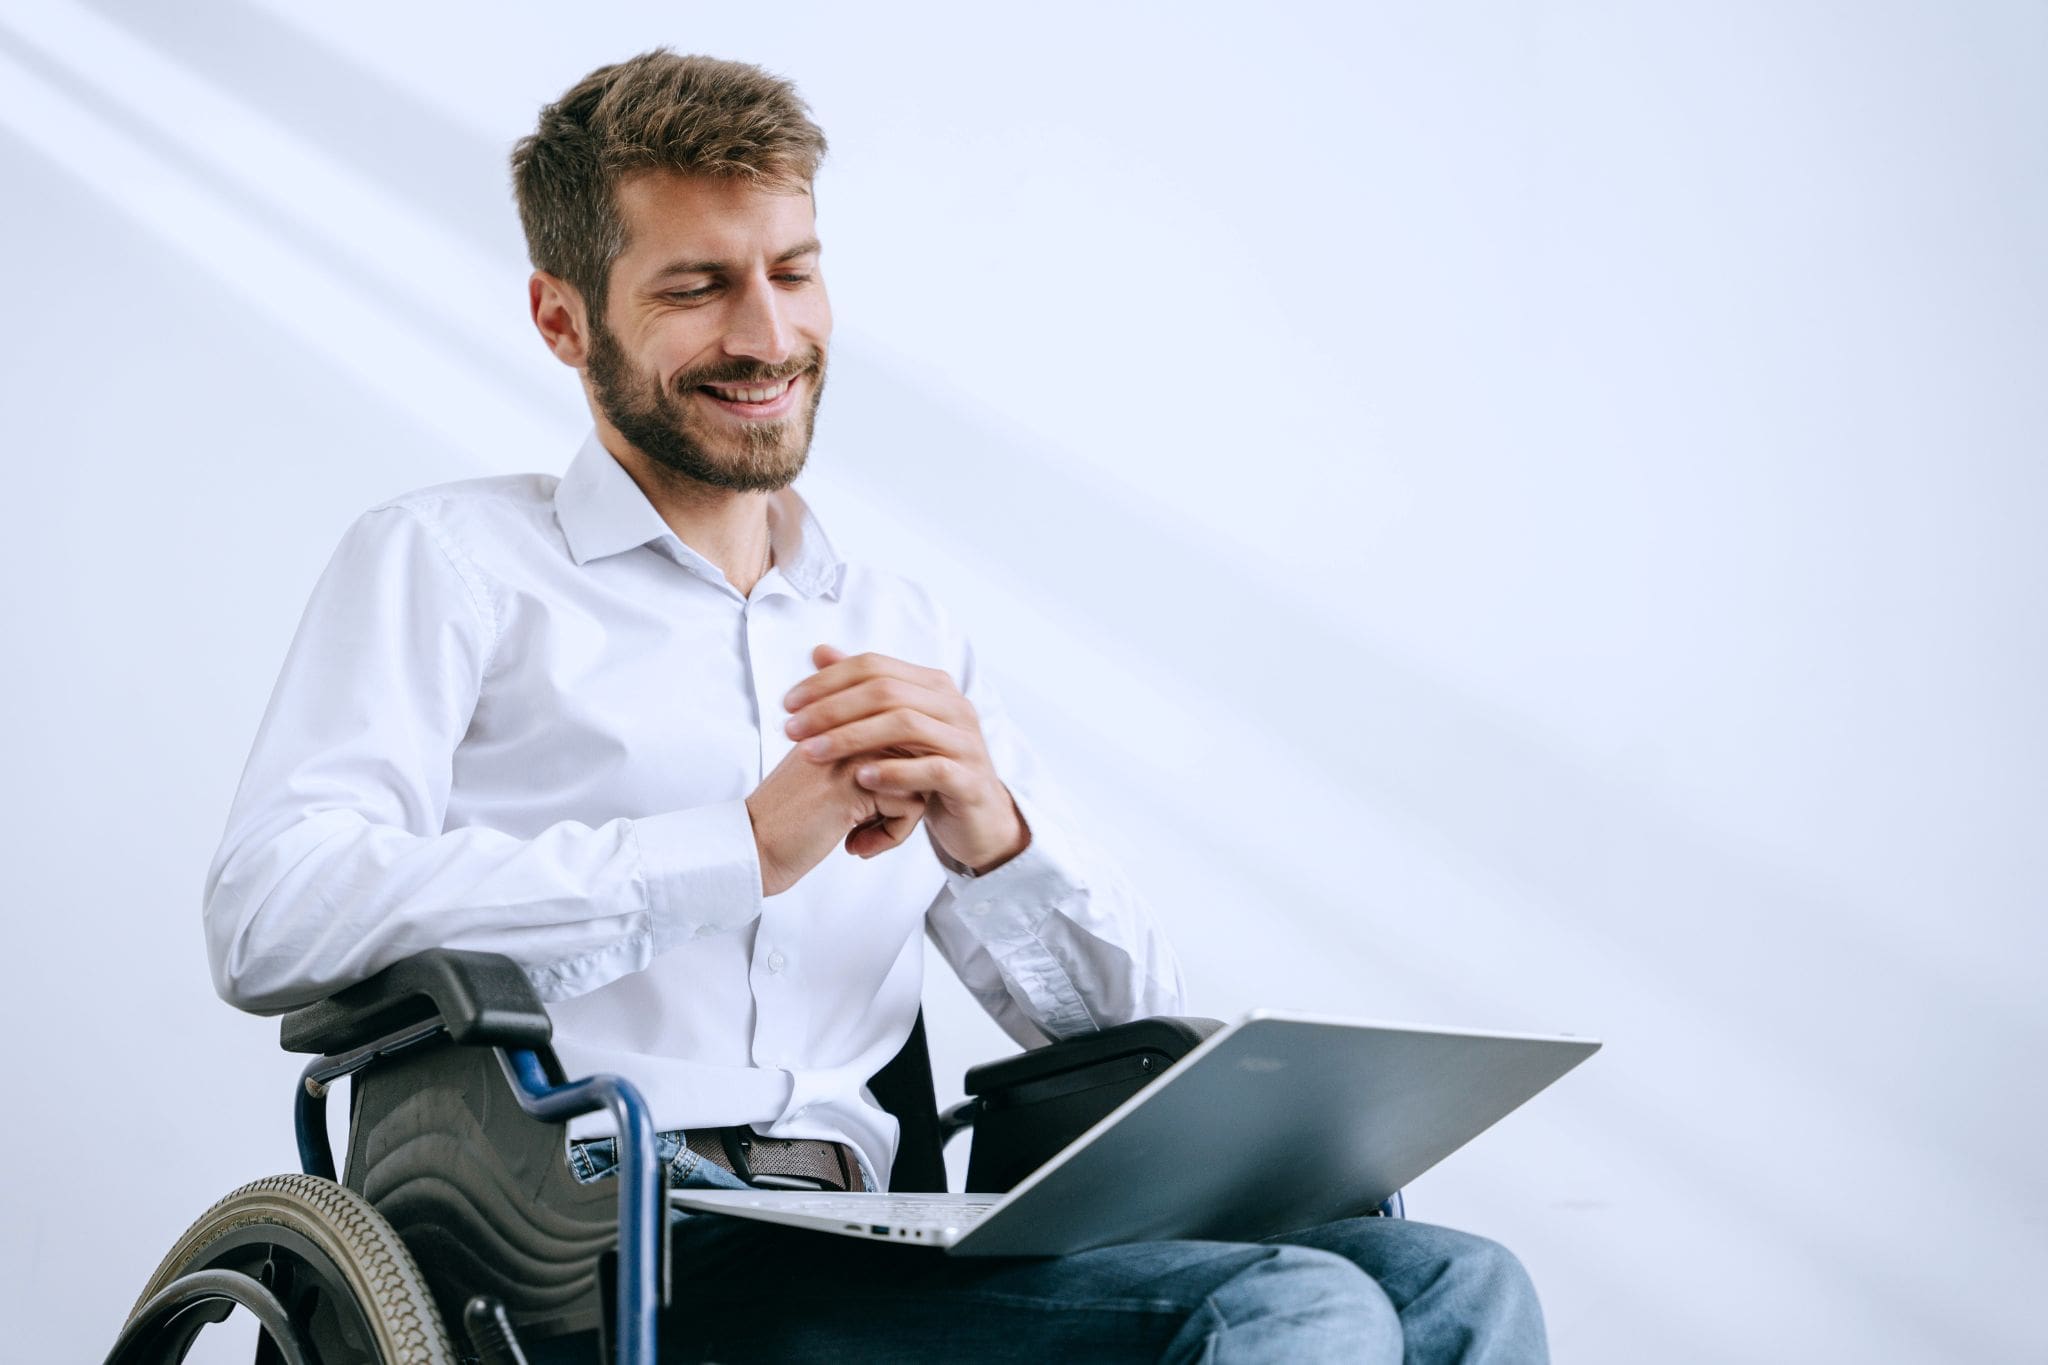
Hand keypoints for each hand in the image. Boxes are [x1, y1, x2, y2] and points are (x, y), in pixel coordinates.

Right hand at [744, 738, 926, 896]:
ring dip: (899, 819)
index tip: (870, 810)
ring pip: (918, 778)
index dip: (896, 781)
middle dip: (905, 798)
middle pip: (915, 756)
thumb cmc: (790, 821)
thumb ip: (864, 760)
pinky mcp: (857, 784)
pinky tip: (855, 846)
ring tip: (864, 835)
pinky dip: (892, 834)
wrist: (753, 848)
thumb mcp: (828, 778)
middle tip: (872, 826)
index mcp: (836, 721)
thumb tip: (916, 764)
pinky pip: (911, 804)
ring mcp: (851, 753)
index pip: (901, 740)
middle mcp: (846, 728)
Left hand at [782, 645, 1029, 874]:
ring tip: (811, 754)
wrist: (976, 818)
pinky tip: (859, 778)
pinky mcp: (971, 780)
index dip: (827, 680)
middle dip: (831, 709)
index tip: (788, 704)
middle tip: (791, 730)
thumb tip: (820, 651)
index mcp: (933, 685)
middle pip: (886, 691)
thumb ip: (862, 690)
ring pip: (905, 725)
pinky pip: (932, 769)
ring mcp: (966, 742)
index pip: (874, 666)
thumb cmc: (927, 769)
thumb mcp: (894, 728)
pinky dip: (893, 772)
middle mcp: (954, 706)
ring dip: (851, 738)